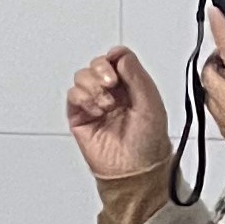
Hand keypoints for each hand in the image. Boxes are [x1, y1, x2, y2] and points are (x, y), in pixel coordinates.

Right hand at [69, 46, 173, 180]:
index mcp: (132, 86)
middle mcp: (112, 92)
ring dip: (93, 88)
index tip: (117, 64)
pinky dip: (83, 99)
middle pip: (96, 64)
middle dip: (101, 71)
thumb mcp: (151, 104)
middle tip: (110, 84)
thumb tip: (120, 55)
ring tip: (106, 105)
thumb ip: (137, 77)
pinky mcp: (79, 115)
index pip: (118, 59)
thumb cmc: (148, 142)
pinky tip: (96, 111)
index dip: (115, 58)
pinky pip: (72, 95)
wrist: (133, 167)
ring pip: (81, 77)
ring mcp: (94, 102)